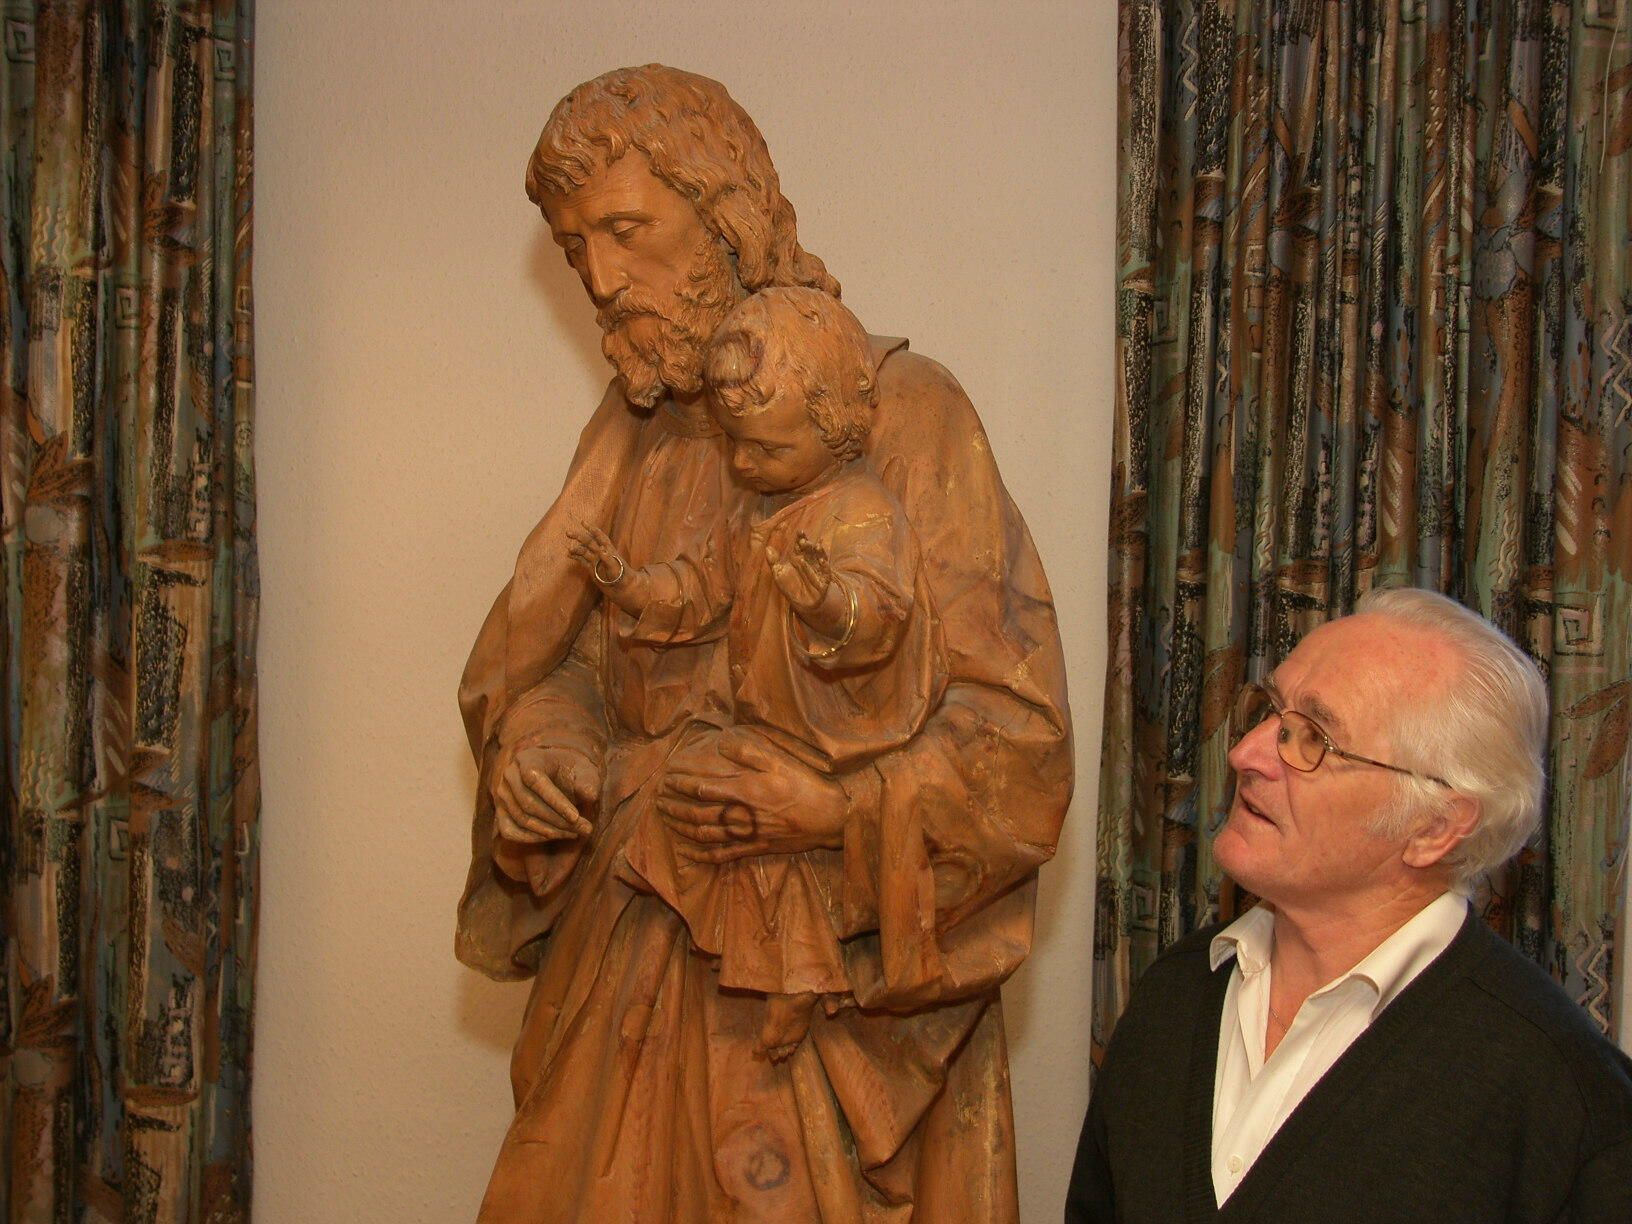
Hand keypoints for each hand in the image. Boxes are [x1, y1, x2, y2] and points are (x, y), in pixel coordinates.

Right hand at [492, 743, 599, 843]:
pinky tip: (555, 836)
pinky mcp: (500, 812)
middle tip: (584, 829)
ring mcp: (502, 794)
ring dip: (550, 831)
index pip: (535, 780)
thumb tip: (590, 795)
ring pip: (522, 819)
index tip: (576, 817)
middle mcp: (509, 775)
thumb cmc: (571, 771)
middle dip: (558, 821)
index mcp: (527, 758)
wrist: (556, 774)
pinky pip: (511, 831)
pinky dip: (533, 838)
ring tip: (575, 833)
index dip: (555, 801)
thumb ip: (588, 781)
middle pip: (528, 804)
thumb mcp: (584, 770)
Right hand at [566, 521, 626, 584]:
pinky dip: (575, 557)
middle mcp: (601, 553)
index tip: (582, 522)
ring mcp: (596, 561)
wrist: (622, 588)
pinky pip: (582, 561)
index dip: (592, 529)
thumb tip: (600, 549)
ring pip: (584, 551)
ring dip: (576, 548)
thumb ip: (608, 559)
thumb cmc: (622, 576)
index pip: (600, 536)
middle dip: (579, 536)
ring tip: (569, 549)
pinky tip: (568, 554)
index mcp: (608, 550)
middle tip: (568, 533)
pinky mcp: (592, 569)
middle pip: (588, 542)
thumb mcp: (615, 567)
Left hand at [656, 733, 846, 862]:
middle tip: (659, 801)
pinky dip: (704, 855)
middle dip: (675, 806)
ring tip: (668, 821)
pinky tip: (690, 853)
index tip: (667, 778)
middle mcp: (742, 814)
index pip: (703, 787)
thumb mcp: (781, 761)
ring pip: (706, 834)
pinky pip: (724, 855)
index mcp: (745, 790)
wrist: (830, 817)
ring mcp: (748, 834)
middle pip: (699, 812)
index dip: (682, 783)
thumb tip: (722, 743)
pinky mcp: (756, 848)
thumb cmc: (806, 786)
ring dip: (683, 827)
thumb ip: (750, 752)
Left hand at [766, 532, 830, 614]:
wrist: (800, 602)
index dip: (800, 538)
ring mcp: (818, 569)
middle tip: (804, 541)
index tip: (799, 532)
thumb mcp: (778, 573)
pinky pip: (826, 571)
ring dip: (819, 552)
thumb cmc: (789, 586)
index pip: (799, 545)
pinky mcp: (824, 579)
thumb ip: (773, 561)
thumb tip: (767, 548)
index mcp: (798, 557)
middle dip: (808, 545)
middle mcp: (809, 560)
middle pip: (809, 550)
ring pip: (820, 557)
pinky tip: (822, 561)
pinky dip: (825, 566)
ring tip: (817, 546)